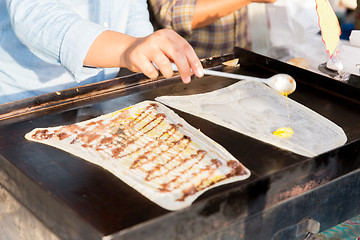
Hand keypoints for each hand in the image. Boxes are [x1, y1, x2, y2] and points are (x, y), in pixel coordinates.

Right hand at [85, 29, 203, 83]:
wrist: (130, 49)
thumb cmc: (153, 52)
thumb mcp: (168, 50)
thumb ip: (180, 57)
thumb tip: (194, 70)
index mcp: (169, 34)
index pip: (186, 47)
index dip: (194, 61)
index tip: (199, 73)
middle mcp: (158, 37)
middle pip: (177, 53)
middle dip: (185, 69)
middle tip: (187, 79)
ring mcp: (147, 45)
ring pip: (164, 64)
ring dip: (168, 73)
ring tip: (165, 73)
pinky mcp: (137, 56)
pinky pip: (151, 71)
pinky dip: (154, 75)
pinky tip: (151, 70)